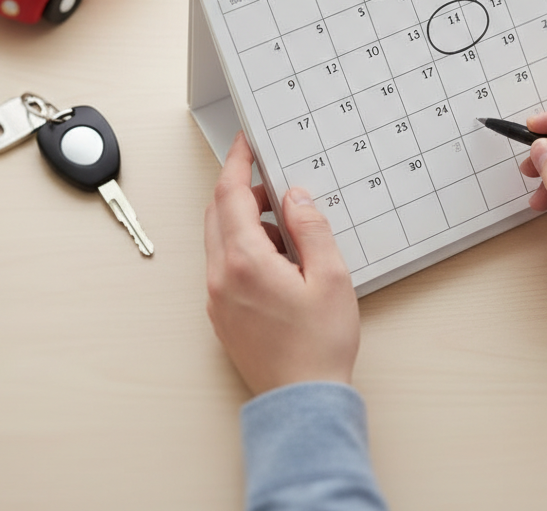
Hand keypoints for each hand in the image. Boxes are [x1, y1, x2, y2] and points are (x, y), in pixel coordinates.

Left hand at [204, 132, 359, 395]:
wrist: (302, 402)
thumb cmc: (319, 346)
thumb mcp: (330, 277)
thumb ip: (311, 228)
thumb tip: (295, 197)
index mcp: (244, 261)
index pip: (231, 195)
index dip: (238, 163)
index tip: (246, 144)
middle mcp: (220, 277)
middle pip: (217, 212)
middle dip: (242, 189)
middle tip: (274, 184)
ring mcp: (216, 297)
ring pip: (219, 238)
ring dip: (243, 219)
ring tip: (285, 227)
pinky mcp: (221, 313)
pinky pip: (223, 263)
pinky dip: (242, 245)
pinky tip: (277, 258)